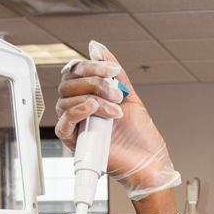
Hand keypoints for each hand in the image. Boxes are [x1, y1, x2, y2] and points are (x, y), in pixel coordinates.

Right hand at [55, 41, 180, 200]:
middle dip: (94, 81)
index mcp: (90, 98)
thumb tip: (100, 50)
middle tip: (115, 92)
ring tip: (114, 109)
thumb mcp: (129, 97)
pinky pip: (63, 124)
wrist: (149, 162)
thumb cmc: (141, 137)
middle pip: (68, 84)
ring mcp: (77, 126)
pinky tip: (94, 109)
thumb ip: (115, 74)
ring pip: (65, 100)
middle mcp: (81, 111)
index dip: (91, 66)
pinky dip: (78, 111)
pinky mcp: (75, 142)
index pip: (75, 73)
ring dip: (92, 98)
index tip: (112, 70)